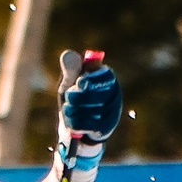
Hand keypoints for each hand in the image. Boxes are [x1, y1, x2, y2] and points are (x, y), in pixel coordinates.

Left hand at [56, 56, 119, 174]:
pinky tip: (72, 124)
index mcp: (107, 78)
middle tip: (69, 98)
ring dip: (72, 111)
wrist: (77, 128)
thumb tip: (67, 53)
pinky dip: (74, 124)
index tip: (79, 82)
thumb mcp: (69, 83)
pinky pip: (87, 125)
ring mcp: (112, 112)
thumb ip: (70, 70)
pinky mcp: (107, 128)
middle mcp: (114, 94)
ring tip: (68, 111)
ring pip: (88, 111)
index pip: (104, 76)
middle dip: (75, 97)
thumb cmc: (74, 100)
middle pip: (94, 94)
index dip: (91, 79)